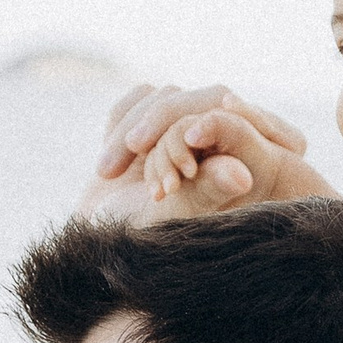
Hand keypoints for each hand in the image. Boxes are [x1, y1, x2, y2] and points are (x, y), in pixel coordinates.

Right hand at [86, 83, 331, 218]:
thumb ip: (205, 194)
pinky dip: (119, 125)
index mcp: (247, 164)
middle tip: (136, 146)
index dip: (220, 123)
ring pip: (169, 96)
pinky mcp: (156, 119)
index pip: (244, 122)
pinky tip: (107, 168)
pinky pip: (140, 96)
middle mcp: (223, 140)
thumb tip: (243, 176)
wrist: (95, 242)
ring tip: (108, 173)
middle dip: (167, 121)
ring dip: (133, 133)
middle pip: (208, 99)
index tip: (190, 138)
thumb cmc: (138, 245)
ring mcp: (188, 125)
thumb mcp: (171, 221)